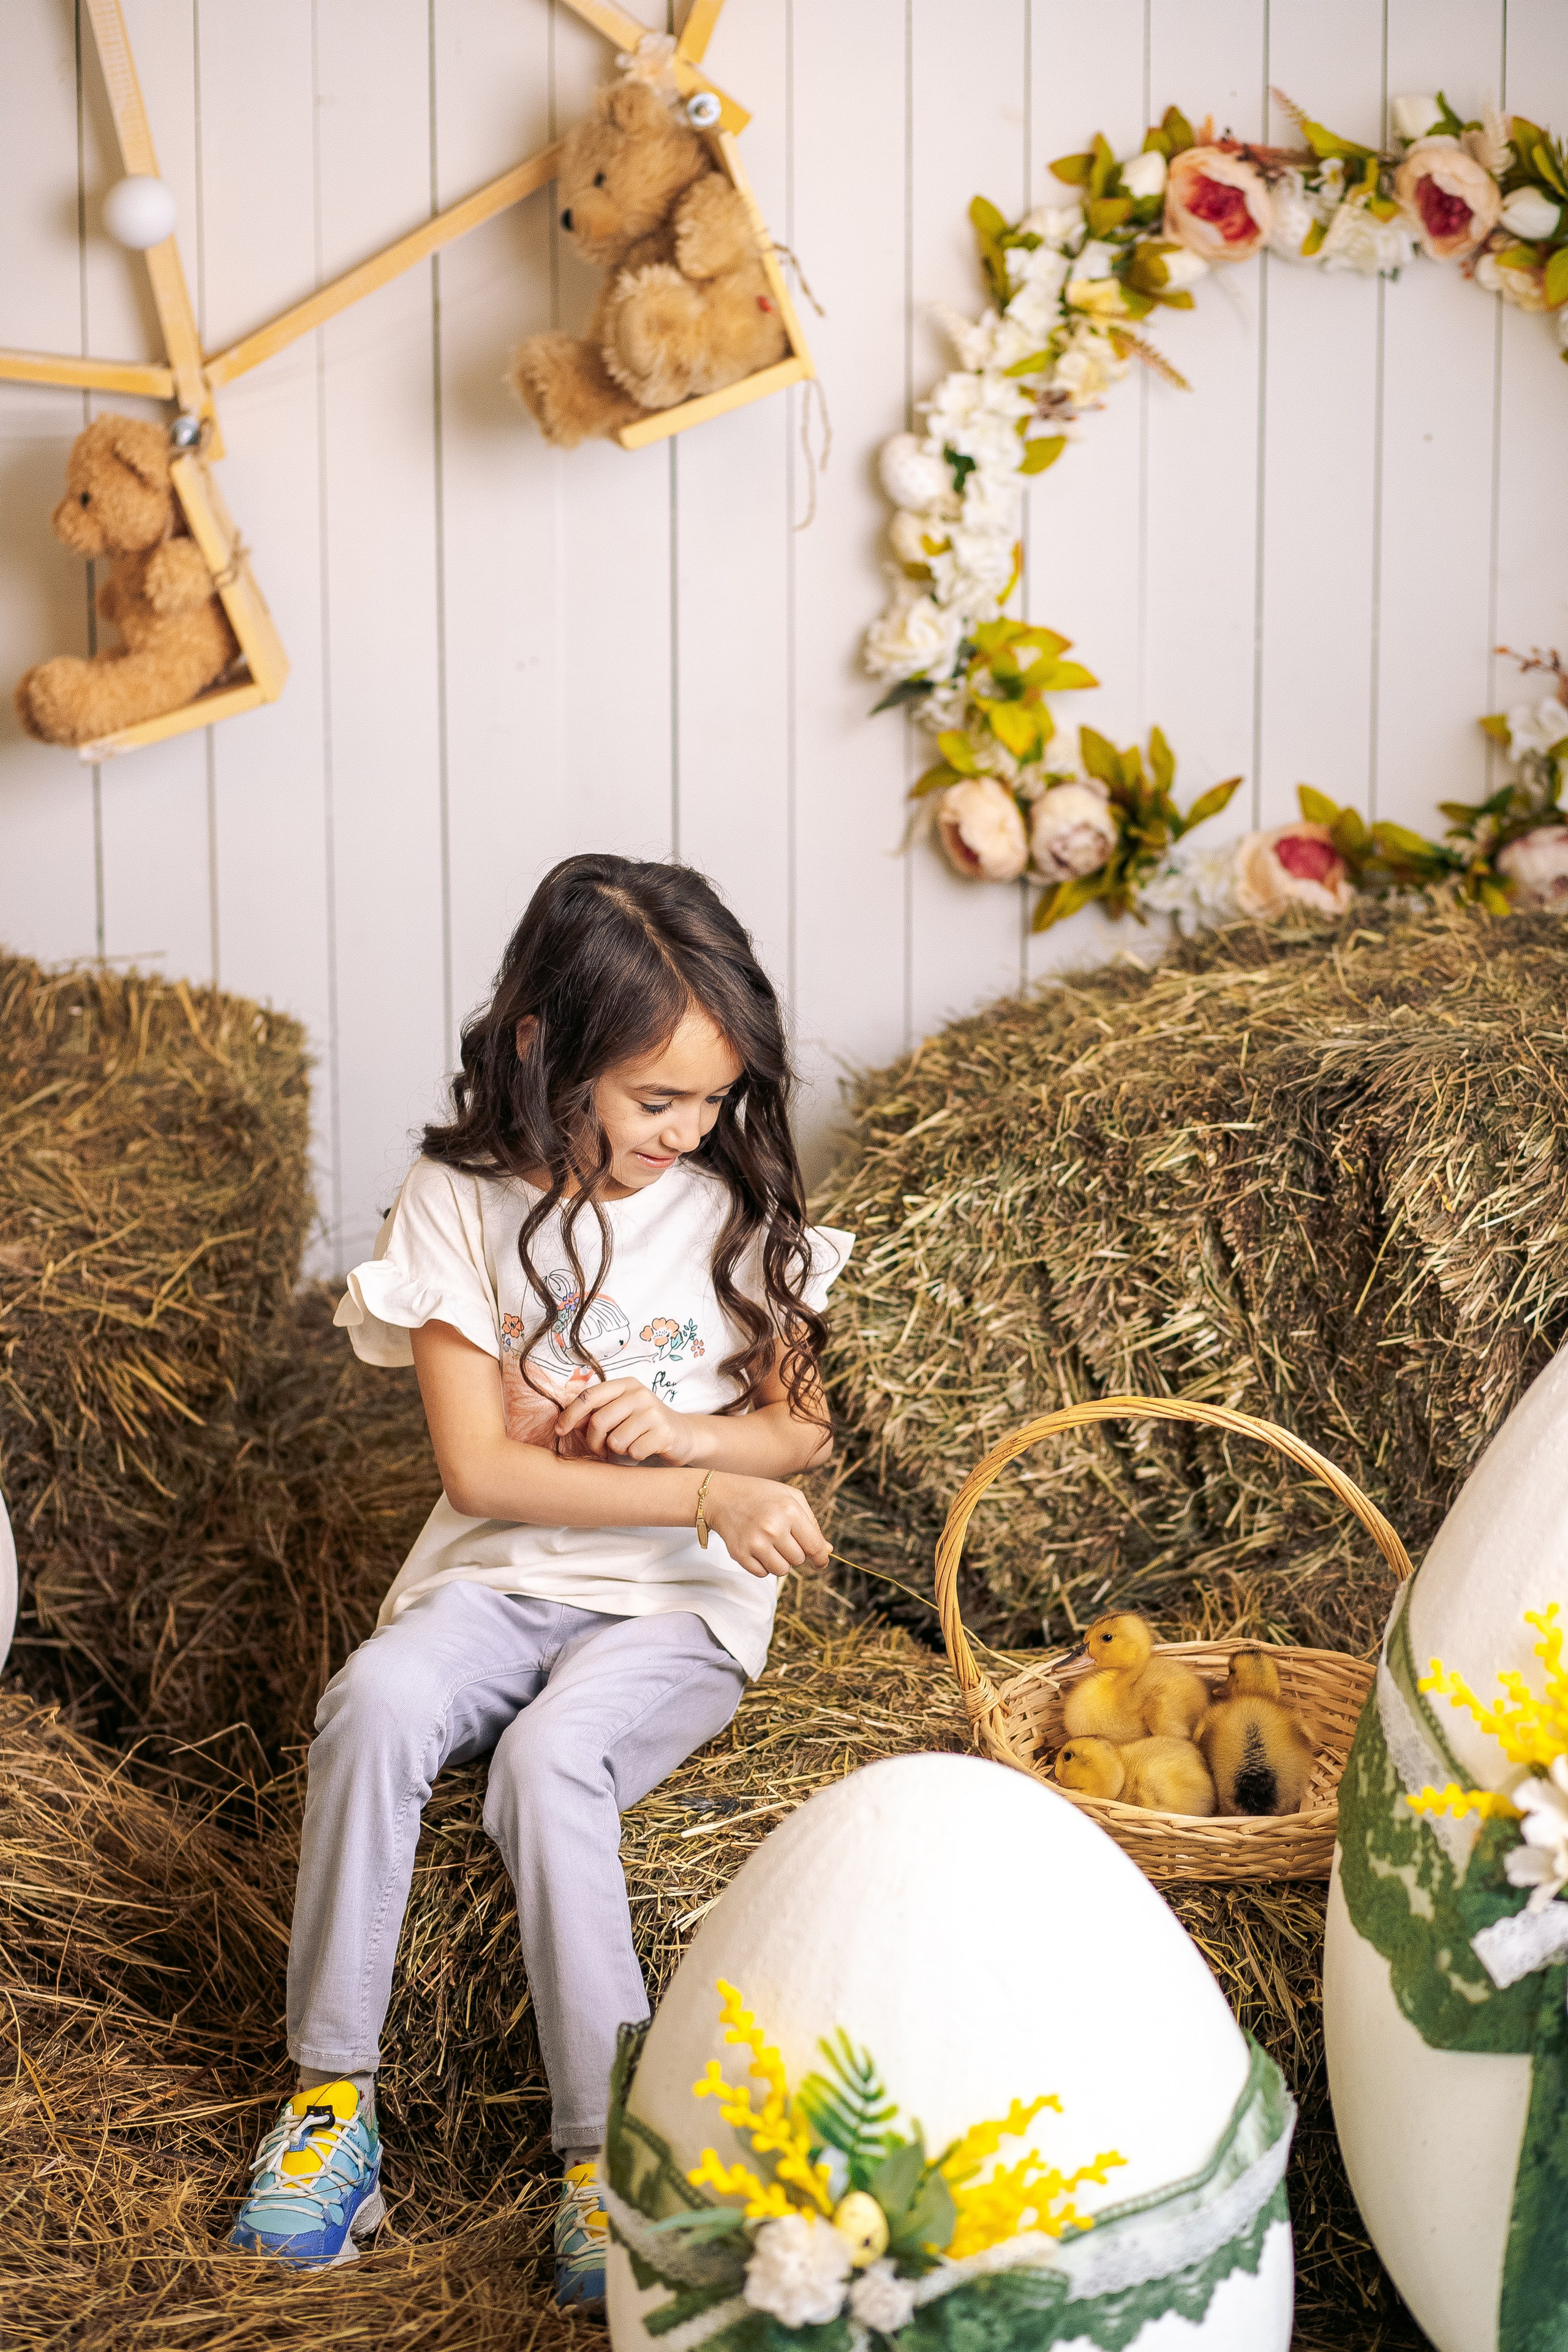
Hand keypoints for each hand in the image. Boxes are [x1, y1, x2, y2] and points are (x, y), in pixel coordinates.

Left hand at [554, 1377, 694, 1465]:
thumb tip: (564, 1424)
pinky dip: (634, 1457)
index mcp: (625, 1385)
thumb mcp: (620, 1412)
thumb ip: (595, 1414)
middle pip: (598, 1421)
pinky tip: (643, 1449)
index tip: (559, 1431)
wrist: (683, 1435)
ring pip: (615, 1441)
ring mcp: (653, 1412)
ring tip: (629, 1445)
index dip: (570, 1414)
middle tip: (601, 1449)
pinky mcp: (664, 1432)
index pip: (589, 1396)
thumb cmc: (643, 1425)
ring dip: (617, 1451)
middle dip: (594, 1442)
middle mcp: (639, 1394)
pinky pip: (633, 1452)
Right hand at [702, 1474, 829, 1580]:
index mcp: (789, 1511)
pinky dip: (763, 1565)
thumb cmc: (761, 1495)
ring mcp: (755, 1542)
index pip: (814, 1547)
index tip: (820, 1562)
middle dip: (795, 1553)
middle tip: (783, 1539)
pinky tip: (757, 1548)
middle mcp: (773, 1527)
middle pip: (798, 1560)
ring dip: (779, 1561)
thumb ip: (812, 1523)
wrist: (722, 1496)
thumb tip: (827, 1551)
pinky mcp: (740, 1554)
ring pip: (781, 1571)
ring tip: (771, 1544)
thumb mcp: (791, 1498)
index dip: (820, 1558)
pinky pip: (762, 1574)